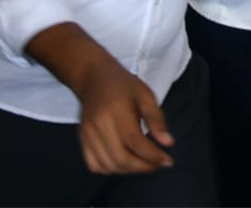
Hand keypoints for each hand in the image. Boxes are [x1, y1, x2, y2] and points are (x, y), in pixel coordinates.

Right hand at [74, 59, 174, 174]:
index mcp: (117, 111)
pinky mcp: (82, 140)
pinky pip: (95, 166)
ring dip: (129, 171)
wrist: (94, 78)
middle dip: (143, 167)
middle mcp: (99, 125)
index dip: (153, 156)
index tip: (168, 161)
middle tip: (158, 164)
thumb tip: (168, 143)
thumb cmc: (124, 86)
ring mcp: (88, 134)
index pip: (135, 142)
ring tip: (144, 163)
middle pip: (121, 158)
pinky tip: (125, 162)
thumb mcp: (146, 95)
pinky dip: (112, 170)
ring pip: (109, 166)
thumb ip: (157, 120)